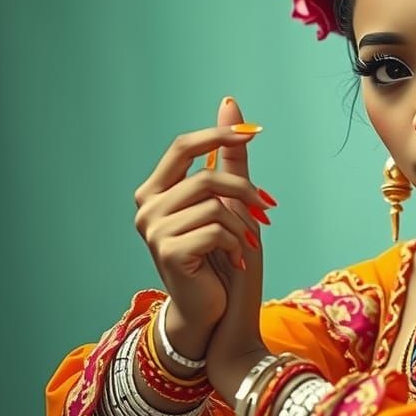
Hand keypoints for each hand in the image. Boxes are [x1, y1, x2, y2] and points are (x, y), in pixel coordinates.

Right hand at [133, 97, 271, 344]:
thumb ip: (229, 158)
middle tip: (268, 208)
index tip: (256, 133)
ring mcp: (154, 231)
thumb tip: (229, 104)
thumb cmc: (222, 256)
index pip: (183, 146)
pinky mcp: (169, 252)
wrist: (215, 311)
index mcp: (156, 191)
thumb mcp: (230, 202)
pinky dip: (237, 243)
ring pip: (215, 205)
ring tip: (249, 242)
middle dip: (244, 190)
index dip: (219, 136)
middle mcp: (147, 208)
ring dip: (244, 224)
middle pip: (205, 176)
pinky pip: (216, 230)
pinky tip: (238, 258)